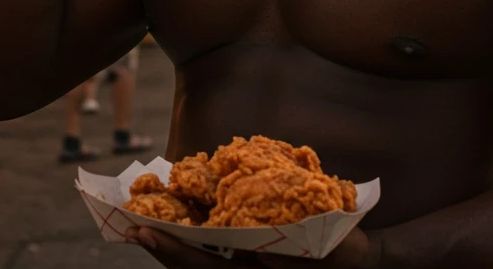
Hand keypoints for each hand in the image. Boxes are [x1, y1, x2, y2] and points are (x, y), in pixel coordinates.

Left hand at [125, 226, 379, 268]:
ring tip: (149, 228)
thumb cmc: (348, 252)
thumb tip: (261, 253)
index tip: (146, 231)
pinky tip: (184, 231)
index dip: (174, 252)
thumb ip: (298, 253)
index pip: (206, 268)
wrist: (360, 266)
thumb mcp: (331, 248)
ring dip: (173, 252)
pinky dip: (193, 249)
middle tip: (133, 227)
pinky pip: (214, 263)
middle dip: (162, 252)